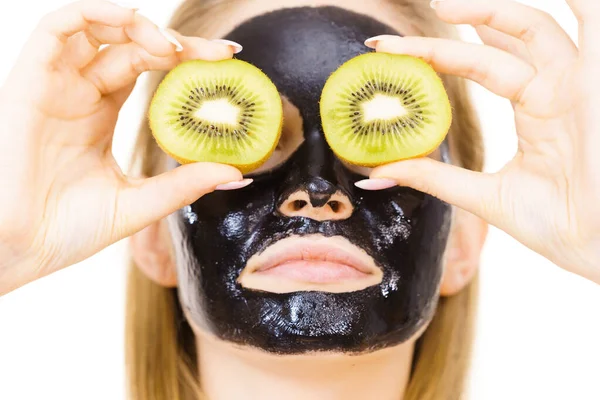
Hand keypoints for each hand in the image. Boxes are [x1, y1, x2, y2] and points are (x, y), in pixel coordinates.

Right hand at [0, 0, 246, 294]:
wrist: (17, 253)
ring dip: (139, 25)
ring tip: (177, 48)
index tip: (228, 61)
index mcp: (101, 116)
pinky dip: (94, 14)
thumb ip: (183, 184)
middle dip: (177, 43)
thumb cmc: (66, 231)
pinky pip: (57, 28)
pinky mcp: (28, 82)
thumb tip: (235, 172)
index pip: (148, 68)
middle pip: (131, 45)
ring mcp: (55, 86)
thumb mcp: (138, 203)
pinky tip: (133, 24)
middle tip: (218, 55)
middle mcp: (80, 94)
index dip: (187, 59)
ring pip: (95, 27)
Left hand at [359, 0, 599, 283]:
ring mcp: (579, 82)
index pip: (480, 64)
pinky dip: (577, 2)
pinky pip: (592, 21)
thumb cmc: (561, 226)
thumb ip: (433, 178)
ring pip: (533, 26)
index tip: (386, 54)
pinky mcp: (598, 81)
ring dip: (490, 12)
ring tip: (442, 5)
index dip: (437, 54)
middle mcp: (555, 89)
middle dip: (455, 28)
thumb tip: (373, 176)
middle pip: (502, 40)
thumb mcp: (485, 195)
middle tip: (401, 30)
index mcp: (535, 110)